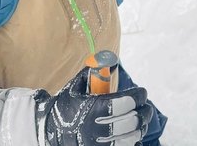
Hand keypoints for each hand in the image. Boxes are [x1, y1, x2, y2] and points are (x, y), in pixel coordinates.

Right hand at [35, 67, 152, 145]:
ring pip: (132, 136)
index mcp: (93, 109)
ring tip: (142, 120)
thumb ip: (93, 72)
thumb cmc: (66, 106)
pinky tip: (134, 134)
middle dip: (144, 112)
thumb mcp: (77, 86)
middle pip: (132, 120)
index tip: (142, 92)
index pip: (125, 102)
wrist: (50, 131)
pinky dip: (134, 141)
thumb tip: (110, 59)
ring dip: (141, 127)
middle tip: (146, 107)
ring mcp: (100, 144)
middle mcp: (97, 129)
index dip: (138, 96)